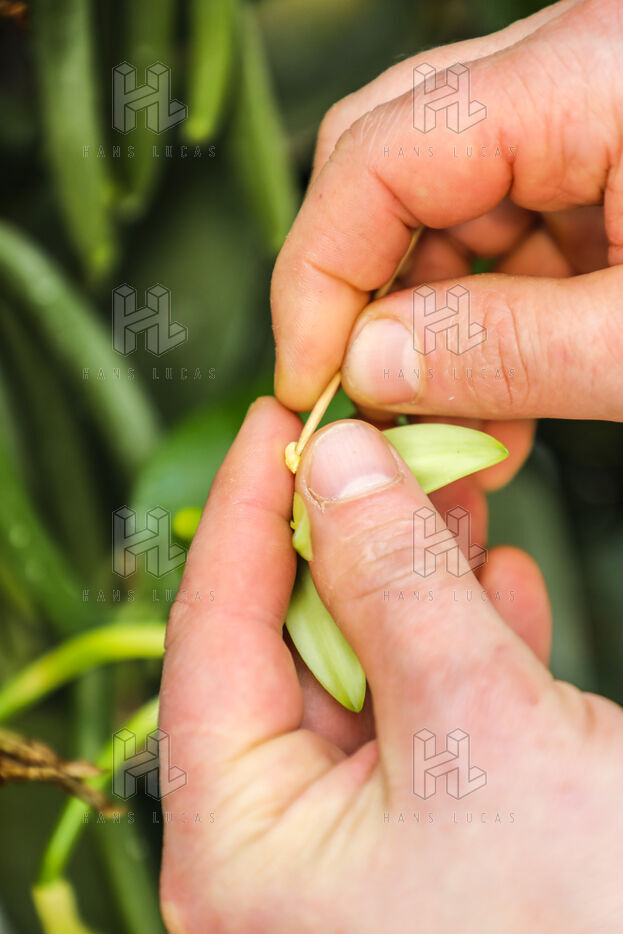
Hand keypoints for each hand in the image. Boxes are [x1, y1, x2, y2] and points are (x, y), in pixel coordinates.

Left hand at [159, 398, 622, 932]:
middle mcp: (281, 848)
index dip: (246, 508)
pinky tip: (493, 582)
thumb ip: (394, 585)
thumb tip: (337, 466)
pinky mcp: (432, 827)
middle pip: (287, 639)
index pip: (211, 633)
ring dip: (411, 571)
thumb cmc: (579, 924)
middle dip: (344, 531)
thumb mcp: (476, 729)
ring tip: (447, 487)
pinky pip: (423, 704)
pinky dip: (458, 634)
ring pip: (364, 660)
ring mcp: (358, 839)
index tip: (278, 419)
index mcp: (242, 849)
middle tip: (378, 441)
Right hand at [271, 0, 622, 441]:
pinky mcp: (595, 159)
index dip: (316, 279)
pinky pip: (497, 230)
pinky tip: (491, 392)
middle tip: (362, 396)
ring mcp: (580, 112)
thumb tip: (370, 365)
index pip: (376, 154)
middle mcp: (568, 70)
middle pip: (385, 165)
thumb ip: (504, 351)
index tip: (308, 380)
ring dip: (425, 327)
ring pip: (436, 210)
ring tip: (448, 423)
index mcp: (587, 75)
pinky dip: (479, 319)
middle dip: (360, 298)